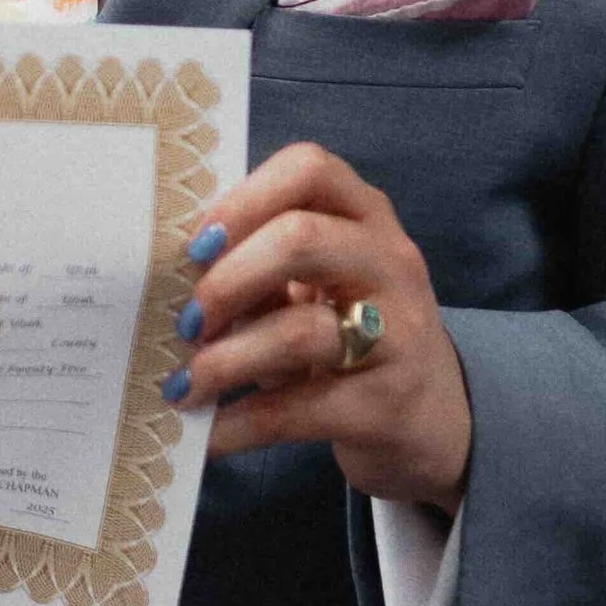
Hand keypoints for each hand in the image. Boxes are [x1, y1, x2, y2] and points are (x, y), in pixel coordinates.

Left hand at [165, 143, 470, 513]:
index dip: (240, 202)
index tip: (193, 248)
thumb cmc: (351, 339)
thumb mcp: (316, 287)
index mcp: (364, 218)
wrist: (436, 420)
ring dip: (225, 361)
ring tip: (184, 385)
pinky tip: (209, 436)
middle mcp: (390, 262)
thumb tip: (168, 277)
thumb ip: (260, 266)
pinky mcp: (390, 405)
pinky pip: (302, 410)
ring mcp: (400, 334)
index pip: (308, 169)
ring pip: (302, 330)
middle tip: (185, 322)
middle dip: (226, 280)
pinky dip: (242, 424)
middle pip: (301, 239)